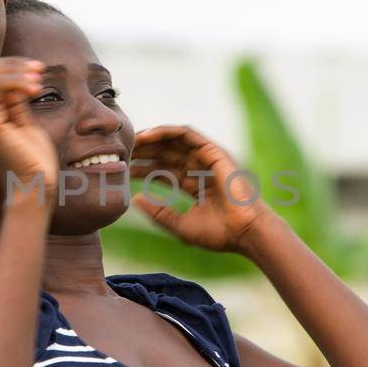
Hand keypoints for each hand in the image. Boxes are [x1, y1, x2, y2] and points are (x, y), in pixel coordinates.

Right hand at [0, 31, 57, 202]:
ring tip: (38, 79)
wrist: (36, 188)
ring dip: (14, 70)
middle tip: (37, 68)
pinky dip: (14, 81)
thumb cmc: (32, 160)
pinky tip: (34, 88)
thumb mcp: (21, 122)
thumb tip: (15, 78)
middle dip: (6, 61)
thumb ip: (13, 100)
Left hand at [129, 125, 278, 252]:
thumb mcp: (180, 226)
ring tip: (132, 141)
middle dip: (144, 152)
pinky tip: (148, 135)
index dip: (144, 169)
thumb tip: (135, 200)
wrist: (246, 232)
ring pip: (174, 141)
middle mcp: (200, 169)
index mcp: (195, 185)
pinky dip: (167, 131)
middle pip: (166, 154)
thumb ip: (159, 213)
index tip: (123, 169)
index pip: (164, 171)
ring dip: (152, 138)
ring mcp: (207, 159)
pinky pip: (187, 134)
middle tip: (121, 151)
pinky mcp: (213, 151)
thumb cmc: (220, 234)